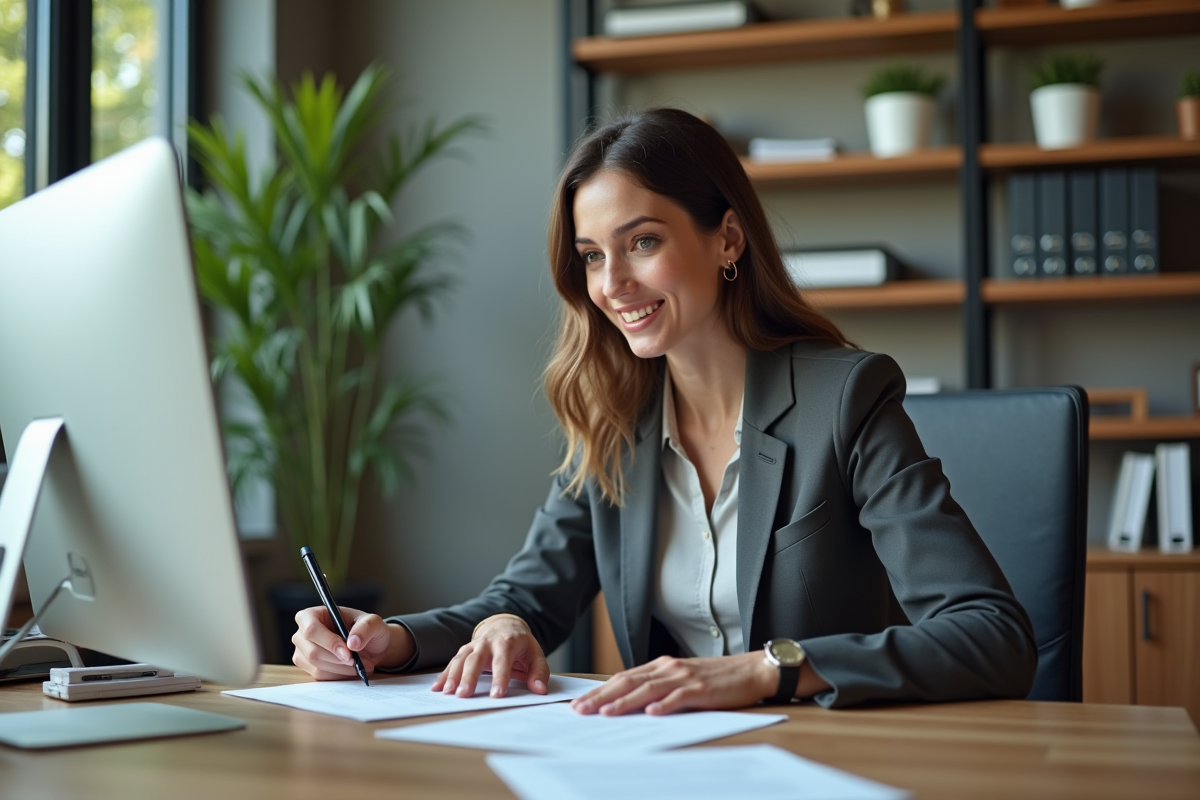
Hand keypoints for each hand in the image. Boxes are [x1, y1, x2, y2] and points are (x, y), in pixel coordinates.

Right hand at [292, 605, 412, 679]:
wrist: (369, 646)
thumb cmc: (367, 629)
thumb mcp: (373, 623)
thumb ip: (365, 628)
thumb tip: (352, 643)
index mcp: (312, 615)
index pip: (311, 629)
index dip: (329, 642)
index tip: (348, 653)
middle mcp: (302, 633)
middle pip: (312, 652)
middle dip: (338, 660)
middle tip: (358, 661)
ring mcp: (303, 652)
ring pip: (317, 666)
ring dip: (342, 668)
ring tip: (361, 664)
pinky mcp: (308, 667)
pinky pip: (321, 676)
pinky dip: (339, 675)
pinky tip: (352, 669)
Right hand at [431, 613, 549, 698]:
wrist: (505, 625)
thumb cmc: (521, 645)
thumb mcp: (535, 654)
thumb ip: (539, 672)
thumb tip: (539, 690)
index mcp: (507, 643)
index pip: (503, 661)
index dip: (500, 678)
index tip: (497, 695)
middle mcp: (487, 643)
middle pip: (476, 659)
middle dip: (469, 677)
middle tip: (464, 695)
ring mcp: (473, 646)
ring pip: (461, 659)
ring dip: (453, 676)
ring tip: (447, 693)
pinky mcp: (464, 651)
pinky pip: (452, 662)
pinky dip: (444, 675)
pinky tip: (437, 688)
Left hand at [569, 652, 778, 715]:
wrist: (750, 670)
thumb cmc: (716, 678)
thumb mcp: (682, 678)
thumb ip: (659, 687)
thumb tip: (632, 705)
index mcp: (662, 665)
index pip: (624, 678)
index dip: (600, 691)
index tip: (580, 704)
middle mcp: (669, 668)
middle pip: (629, 682)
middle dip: (602, 697)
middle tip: (580, 710)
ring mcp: (685, 677)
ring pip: (648, 689)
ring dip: (625, 702)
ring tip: (606, 713)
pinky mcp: (702, 688)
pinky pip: (679, 697)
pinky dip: (663, 705)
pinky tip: (650, 714)